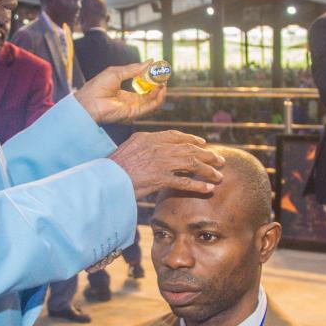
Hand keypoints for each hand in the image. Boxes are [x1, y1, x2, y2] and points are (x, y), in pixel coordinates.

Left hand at [75, 60, 165, 125]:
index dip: (152, 80)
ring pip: (153, 102)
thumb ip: (134, 69)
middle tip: (164, 75)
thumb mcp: (117, 73)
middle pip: (150, 95)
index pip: (143, 88)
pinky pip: (150, 107)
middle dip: (159, 85)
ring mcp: (133, 109)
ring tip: (163, 81)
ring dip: (160, 92)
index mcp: (126, 94)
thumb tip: (149, 62)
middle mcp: (131, 103)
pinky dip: (158, 98)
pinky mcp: (134, 114)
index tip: (158, 70)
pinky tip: (160, 88)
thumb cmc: (97, 87)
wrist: (88, 102)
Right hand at [109, 131, 224, 198]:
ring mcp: (160, 162)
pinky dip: (198, 185)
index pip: (175, 136)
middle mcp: (157, 147)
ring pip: (192, 163)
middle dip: (207, 155)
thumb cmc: (113, 167)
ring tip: (219, 176)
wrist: (105, 179)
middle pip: (189, 148)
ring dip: (208, 170)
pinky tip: (208, 189)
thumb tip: (152, 150)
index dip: (191, 139)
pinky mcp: (160, 178)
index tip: (203, 143)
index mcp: (148, 137)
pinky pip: (185, 182)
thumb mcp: (128, 149)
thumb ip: (143, 146)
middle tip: (219, 160)